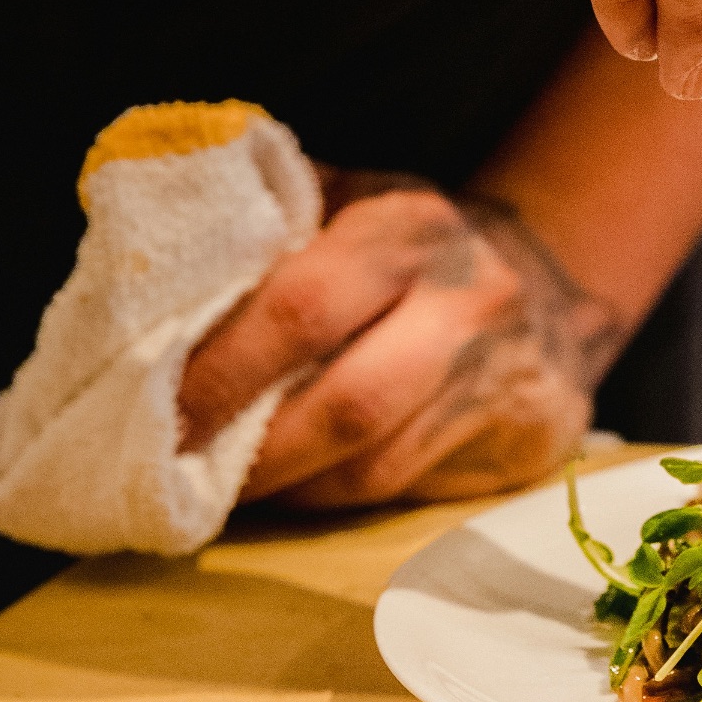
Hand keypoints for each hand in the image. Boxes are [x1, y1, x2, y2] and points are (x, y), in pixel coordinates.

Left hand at [177, 171, 622, 507]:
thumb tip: (146, 276)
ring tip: (219, 491)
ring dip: (285, 489)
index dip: (223, 370)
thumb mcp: (352, 202)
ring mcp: (504, 379)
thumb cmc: (415, 249)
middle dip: (250, 453)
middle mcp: (468, 303)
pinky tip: (291, 490)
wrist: (555, 287)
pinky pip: (407, 491)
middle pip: (347, 404)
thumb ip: (268, 227)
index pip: (304, 307)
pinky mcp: (526, 443)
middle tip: (174, 475)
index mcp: (410, 229)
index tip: (157, 410)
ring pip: (375, 468)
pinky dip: (332, 499)